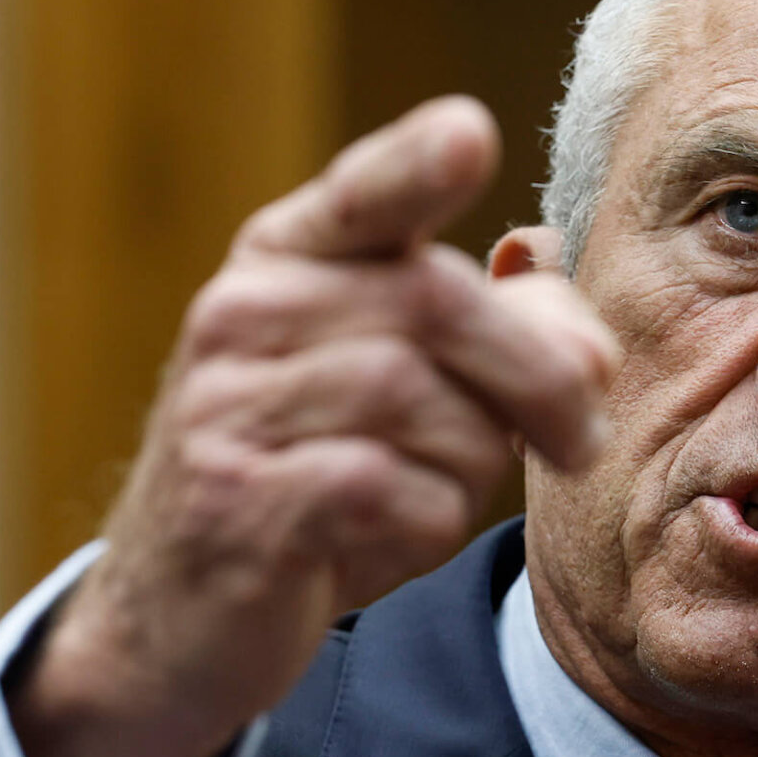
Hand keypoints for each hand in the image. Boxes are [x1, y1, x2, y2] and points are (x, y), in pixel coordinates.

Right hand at [8, 96, 618, 756]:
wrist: (172, 621)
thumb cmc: (309, 490)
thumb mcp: (393, 395)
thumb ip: (481, 329)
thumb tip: (557, 283)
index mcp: (281, 260)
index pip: (362, 194)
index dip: (417, 162)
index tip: (470, 135)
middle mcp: (241, 313)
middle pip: (439, 301)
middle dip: (541, 374)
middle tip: (585, 438)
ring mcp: (226, 406)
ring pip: (424, 403)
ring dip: (473, 465)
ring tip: (437, 497)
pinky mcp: (236, 501)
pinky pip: (389, 490)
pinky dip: (427, 523)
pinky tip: (391, 541)